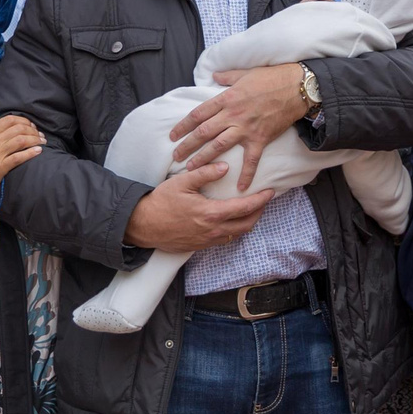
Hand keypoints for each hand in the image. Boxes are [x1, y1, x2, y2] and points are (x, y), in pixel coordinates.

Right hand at [0, 109, 44, 197]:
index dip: (24, 120)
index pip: (9, 120)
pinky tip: (38, 151)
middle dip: (32, 130)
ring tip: (42, 141)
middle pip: (18, 129)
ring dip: (35, 140)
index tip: (31, 126)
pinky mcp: (0, 168)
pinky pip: (19, 157)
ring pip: (21, 141)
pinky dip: (31, 152)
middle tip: (39, 134)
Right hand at [125, 161, 275, 254]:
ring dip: (248, 222)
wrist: (142, 225)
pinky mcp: (200, 246)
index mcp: (210, 213)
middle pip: (246, 225)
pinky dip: (234, 229)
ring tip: (251, 209)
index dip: (260, 200)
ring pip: (236, 234)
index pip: (244, 208)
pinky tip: (232, 219)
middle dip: (259, 213)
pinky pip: (224, 239)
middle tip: (264, 201)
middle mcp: (212, 230)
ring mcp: (207, 240)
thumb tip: (225, 167)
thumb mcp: (182, 182)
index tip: (270, 192)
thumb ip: (205, 173)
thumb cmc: (160, 202)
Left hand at [172, 64, 312, 190]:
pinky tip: (240, 187)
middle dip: (187, 145)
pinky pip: (251, 160)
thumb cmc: (270, 78)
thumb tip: (213, 75)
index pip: (198, 114)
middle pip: (204, 132)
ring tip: (191, 168)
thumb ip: (227, 77)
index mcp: (226, 98)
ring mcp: (246, 128)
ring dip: (204, 158)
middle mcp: (232, 115)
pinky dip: (246, 174)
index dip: (183, 125)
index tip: (173, 135)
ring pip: (219, 146)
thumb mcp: (244, 73)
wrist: (296, 87)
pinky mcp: (260, 138)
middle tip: (176, 156)